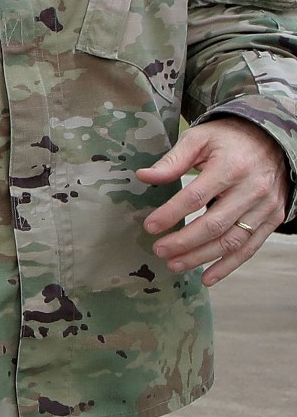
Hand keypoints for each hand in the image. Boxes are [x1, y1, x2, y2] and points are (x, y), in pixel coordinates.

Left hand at [140, 119, 289, 285]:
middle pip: (214, 224)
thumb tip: (143, 176)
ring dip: (201, 257)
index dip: (171, 214)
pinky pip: (250, 248)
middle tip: (159, 250)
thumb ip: (173, 160)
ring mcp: (265, 207)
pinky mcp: (272, 219)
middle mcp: (252, 189)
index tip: (150, 226)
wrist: (272, 140)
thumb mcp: (199, 139)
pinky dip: (228, 265)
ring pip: (232, 241)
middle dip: (184, 241)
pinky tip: (207, 277)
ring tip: (174, 264)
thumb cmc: (229, 139)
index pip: (196, 197)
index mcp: (231, 167)